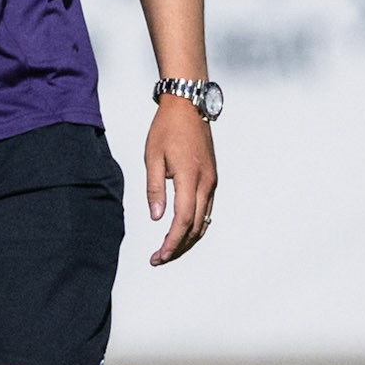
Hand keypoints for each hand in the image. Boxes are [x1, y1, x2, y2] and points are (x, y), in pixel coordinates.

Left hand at [145, 95, 216, 265]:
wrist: (188, 106)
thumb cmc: (166, 128)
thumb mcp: (152, 157)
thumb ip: (155, 189)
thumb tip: (157, 217)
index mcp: (190, 177)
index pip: (183, 220)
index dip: (172, 242)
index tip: (159, 256)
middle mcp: (206, 182)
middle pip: (196, 226)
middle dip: (178, 247)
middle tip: (159, 258)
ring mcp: (212, 181)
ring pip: (204, 220)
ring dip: (188, 239)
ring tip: (169, 250)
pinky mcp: (212, 178)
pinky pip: (207, 209)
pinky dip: (196, 225)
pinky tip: (182, 231)